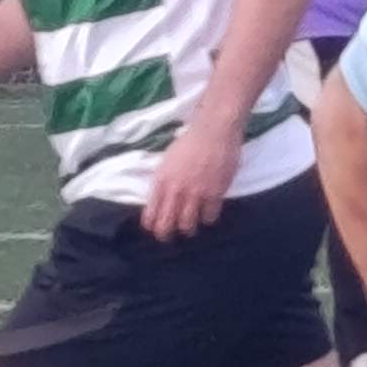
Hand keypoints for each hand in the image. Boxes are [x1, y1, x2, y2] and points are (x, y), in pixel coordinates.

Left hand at [140, 113, 242, 240]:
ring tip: (192, 226)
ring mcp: (196, 193)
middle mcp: (175, 191)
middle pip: (167, 225)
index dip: (152, 226)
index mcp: (161, 182)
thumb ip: (163, 182)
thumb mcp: (167, 162)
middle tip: (171, 236)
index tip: (156, 227)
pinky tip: (209, 212)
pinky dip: (208, 217)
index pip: (150, 215)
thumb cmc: (189, 142)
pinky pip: (210, 217)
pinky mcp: (215, 193)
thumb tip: (161, 199)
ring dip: (189, 228)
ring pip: (188, 225)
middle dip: (167, 235)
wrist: (214, 130)